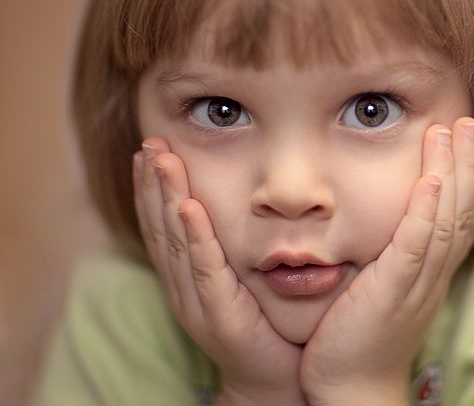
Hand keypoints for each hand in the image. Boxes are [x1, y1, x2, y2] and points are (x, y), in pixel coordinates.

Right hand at [133, 138, 305, 405]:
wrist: (274, 383)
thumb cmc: (265, 328)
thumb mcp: (242, 282)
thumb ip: (233, 248)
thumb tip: (240, 205)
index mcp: (187, 279)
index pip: (162, 225)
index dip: (152, 188)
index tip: (149, 150)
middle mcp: (183, 288)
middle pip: (160, 227)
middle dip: (152, 182)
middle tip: (149, 143)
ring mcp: (197, 302)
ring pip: (175, 241)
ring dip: (166, 197)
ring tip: (160, 160)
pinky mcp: (219, 315)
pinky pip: (204, 269)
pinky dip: (195, 236)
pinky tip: (189, 208)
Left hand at [299, 117, 473, 404]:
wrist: (350, 390)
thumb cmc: (359, 340)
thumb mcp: (385, 292)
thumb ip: (395, 259)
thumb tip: (394, 230)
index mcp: (433, 274)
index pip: (465, 221)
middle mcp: (433, 275)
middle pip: (462, 212)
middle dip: (470, 165)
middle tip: (473, 123)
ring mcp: (416, 282)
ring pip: (444, 220)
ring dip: (452, 173)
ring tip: (453, 131)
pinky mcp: (391, 291)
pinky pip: (414, 246)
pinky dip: (425, 212)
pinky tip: (432, 182)